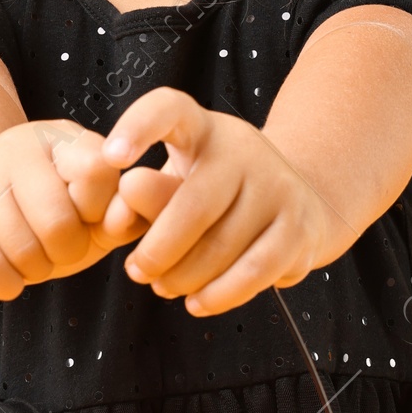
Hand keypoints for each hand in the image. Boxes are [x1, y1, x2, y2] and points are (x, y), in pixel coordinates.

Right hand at [0, 120, 124, 300]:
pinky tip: (5, 274)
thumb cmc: (51, 211)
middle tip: (57, 247)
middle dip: (66, 252)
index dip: (97, 212)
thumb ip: (124, 216)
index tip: (87, 216)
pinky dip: (3, 285)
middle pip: (58, 224)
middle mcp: (17, 147)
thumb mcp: (96, 211)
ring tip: (30, 256)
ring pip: (22, 251)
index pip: (97, 172)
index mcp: (65, 140)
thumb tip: (123, 217)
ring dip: (33, 271)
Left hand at [54, 87, 352, 315]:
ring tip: (166, 287)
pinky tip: (199, 303)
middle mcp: (244, 150)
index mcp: (202, 129)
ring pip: (222, 245)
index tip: (111, 158)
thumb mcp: (176, 185)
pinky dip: (220, 294)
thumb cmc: (216, 197)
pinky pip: (254, 270)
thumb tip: (123, 203)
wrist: (298, 205)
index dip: (139, 128)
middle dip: (157, 250)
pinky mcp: (299, 227)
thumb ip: (145, 196)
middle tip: (136, 272)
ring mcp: (278, 186)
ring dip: (185, 278)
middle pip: (194, 204)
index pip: (169, 109)